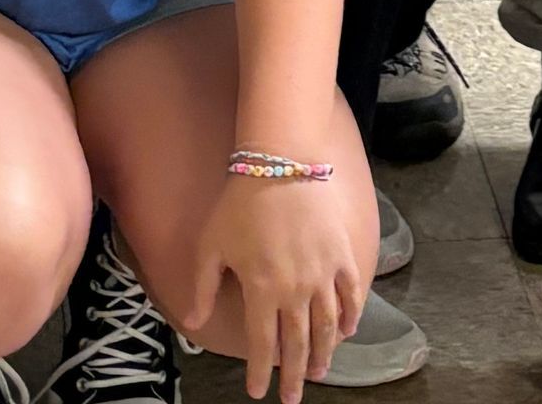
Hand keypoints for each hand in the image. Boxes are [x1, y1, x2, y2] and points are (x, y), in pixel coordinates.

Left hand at [187, 177, 364, 403]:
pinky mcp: (341, 255)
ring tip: (321, 372)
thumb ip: (201, 287)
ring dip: (324, 354)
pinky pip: (351, 294)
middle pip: (298, 344)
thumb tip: (191, 324)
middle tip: (294, 397)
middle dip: (295, 376)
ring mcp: (322, 273)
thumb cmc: (240, 202)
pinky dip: (350, 316)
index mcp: (261, 290)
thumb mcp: (211, 245)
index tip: (259, 392)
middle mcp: (295, 289)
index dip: (261, 372)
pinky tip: (347, 331)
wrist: (280, 162)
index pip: (263, 344)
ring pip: (326, 326)